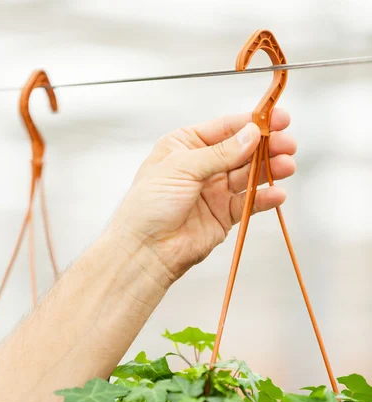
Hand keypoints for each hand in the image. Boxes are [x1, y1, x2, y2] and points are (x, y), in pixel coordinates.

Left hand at [114, 109, 295, 281]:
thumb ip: (219, 153)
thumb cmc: (148, 206)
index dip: (252, 122)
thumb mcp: (181, 167)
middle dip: (266, 146)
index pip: (225, 128)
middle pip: (242, 150)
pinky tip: (276, 194)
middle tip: (287, 144)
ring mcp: (214, 191)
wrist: (146, 249)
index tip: (277, 119)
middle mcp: (202, 166)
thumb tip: (249, 135)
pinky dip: (264, 198)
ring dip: (269, 170)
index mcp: (185, 145)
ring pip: (248, 175)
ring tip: (287, 165)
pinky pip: (248, 202)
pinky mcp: (223, 215)